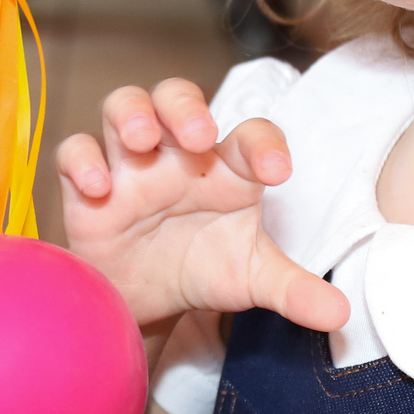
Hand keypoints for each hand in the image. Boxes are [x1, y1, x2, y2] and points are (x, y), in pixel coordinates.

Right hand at [54, 79, 347, 333]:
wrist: (146, 304)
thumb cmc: (204, 270)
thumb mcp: (251, 280)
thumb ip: (293, 290)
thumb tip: (339, 315)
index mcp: (228, 169)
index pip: (250, 136)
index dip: (265, 144)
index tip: (278, 173)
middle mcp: (178, 155)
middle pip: (177, 97)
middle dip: (185, 106)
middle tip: (197, 135)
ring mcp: (131, 166)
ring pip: (122, 107)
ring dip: (132, 114)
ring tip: (143, 142)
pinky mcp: (87, 189)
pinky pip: (74, 152)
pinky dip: (82, 161)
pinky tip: (99, 189)